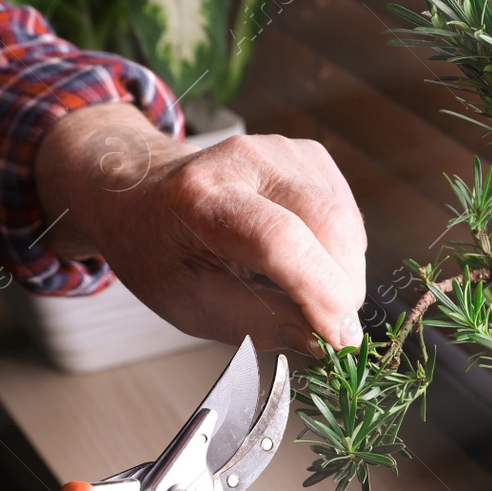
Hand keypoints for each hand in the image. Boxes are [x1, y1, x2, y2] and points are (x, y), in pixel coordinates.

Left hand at [34, 102, 367, 352]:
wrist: (142, 188)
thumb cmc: (158, 248)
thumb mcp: (186, 301)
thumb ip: (253, 323)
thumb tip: (318, 340)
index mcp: (198, 198)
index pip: (279, 240)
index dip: (321, 291)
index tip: (341, 339)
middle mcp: (243, 161)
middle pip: (328, 222)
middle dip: (344, 286)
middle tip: (333, 328)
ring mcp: (281, 150)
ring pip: (347, 219)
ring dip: (345, 271)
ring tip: (314, 295)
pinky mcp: (307, 154)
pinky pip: (349, 212)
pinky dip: (344, 250)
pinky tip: (313, 262)